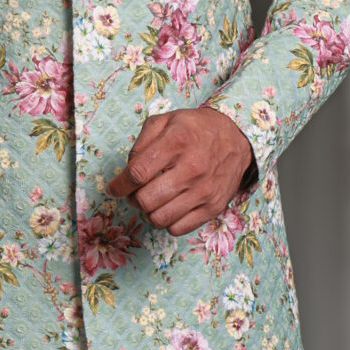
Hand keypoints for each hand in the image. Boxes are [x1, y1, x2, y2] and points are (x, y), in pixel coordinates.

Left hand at [106, 106, 254, 234]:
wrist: (237, 138)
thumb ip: (141, 143)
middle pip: (146, 200)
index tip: (113, 188)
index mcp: (176, 142)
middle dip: (132, 199)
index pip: (137, 173)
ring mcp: (204, 190)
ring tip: (152, 200)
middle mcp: (192, 168)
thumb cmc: (196, 129)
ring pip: (159, 219)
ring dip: (149, 212)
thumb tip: (127, 172)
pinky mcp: (213, 207)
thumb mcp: (166, 121)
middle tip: (134, 192)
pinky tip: (169, 207)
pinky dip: (167, 221)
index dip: (118, 185)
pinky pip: (179, 229)